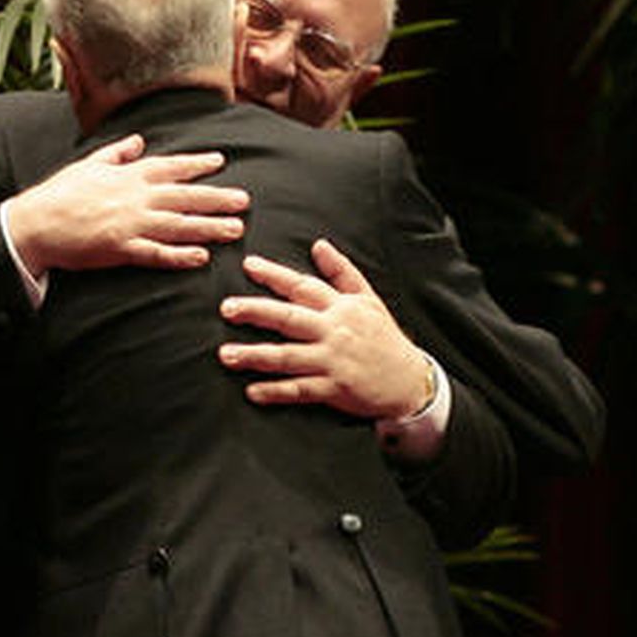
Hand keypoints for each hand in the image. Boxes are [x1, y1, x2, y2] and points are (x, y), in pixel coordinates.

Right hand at [5, 133, 249, 275]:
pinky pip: (157, 254)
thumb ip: (117, 152)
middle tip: (244, 201)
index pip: (171, 166)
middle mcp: (135, 197)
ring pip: (179, 225)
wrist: (35, 224)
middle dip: (217, 198)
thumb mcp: (90, 163)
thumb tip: (137, 141)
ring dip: (209, 227)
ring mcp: (130, 224)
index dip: (198, 163)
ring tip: (236, 230)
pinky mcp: (121, 250)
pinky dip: (180, 256)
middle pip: (185, 196)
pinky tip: (201, 258)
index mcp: (129, 174)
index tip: (220, 161)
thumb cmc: (60, 193)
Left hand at [217, 239, 432, 419]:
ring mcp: (333, 361)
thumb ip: (342, 272)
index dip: (275, 275)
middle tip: (227, 308)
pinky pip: (300, 390)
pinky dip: (276, 392)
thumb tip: (318, 244)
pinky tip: (252, 391)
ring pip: (288, 356)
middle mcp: (334, 331)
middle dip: (256, 312)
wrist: (410, 380)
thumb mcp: (368, 299)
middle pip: (289, 318)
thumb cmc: (384, 338)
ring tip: (227, 354)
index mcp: (341, 307)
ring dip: (256, 355)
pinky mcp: (335, 388)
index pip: (303, 286)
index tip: (248, 265)